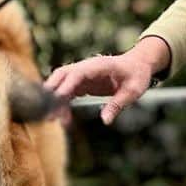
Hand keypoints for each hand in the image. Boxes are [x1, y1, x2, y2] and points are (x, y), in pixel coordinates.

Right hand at [44, 36, 170, 125]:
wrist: (137, 64)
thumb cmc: (137, 75)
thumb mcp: (133, 91)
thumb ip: (117, 104)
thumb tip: (105, 121)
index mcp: (98, 66)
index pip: (77, 73)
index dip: (65, 85)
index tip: (56, 99)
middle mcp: (85, 67)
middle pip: (61, 75)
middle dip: (51, 91)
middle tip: (48, 111)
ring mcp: (82, 74)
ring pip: (60, 83)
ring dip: (55, 99)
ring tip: (54, 119)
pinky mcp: (81, 82)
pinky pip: (67, 92)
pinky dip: (62, 103)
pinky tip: (64, 117)